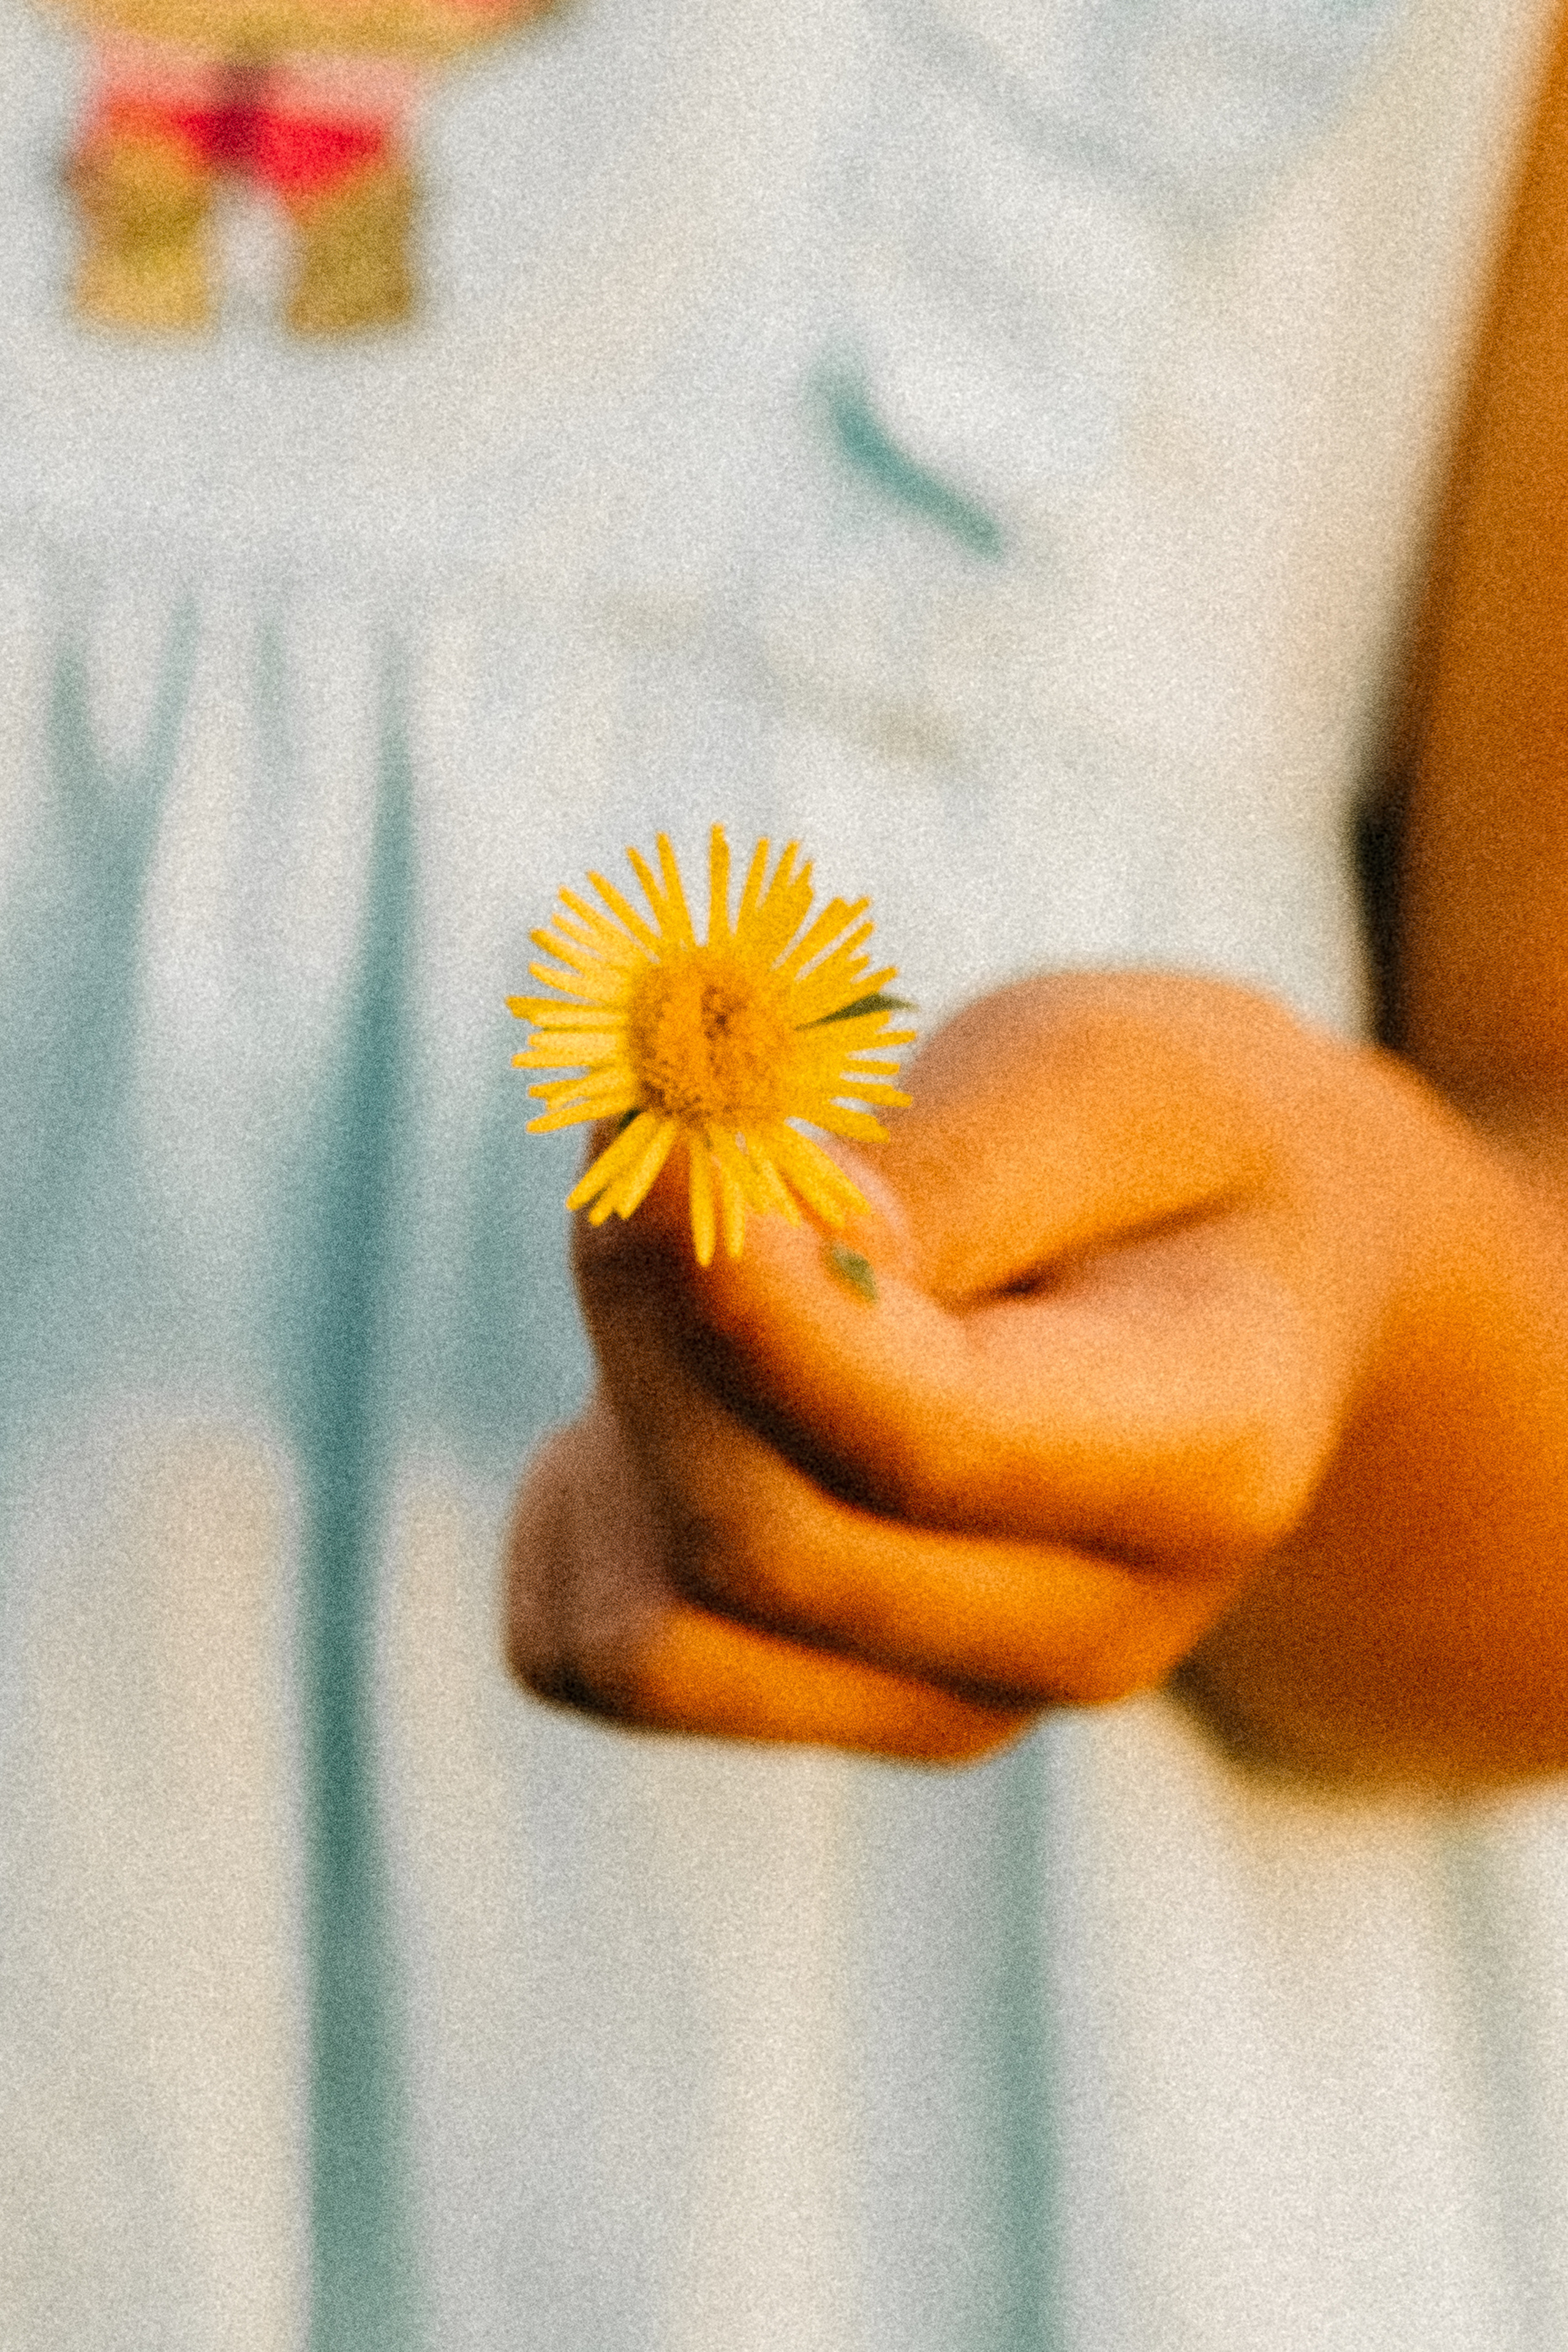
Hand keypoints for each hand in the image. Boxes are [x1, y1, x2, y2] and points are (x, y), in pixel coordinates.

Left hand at [506, 972, 1567, 1779]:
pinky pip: (596, 1653)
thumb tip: (725, 1240)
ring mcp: (963, 1695)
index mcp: (1203, 1454)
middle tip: (647, 1119)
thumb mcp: (1096, 1076)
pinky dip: (577, 1511)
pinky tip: (670, 1385)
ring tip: (690, 1263)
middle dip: (646, 1307)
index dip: (740, 1296)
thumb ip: (932, 1166)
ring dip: (611, 1413)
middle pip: (758, 1539)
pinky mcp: (838, 1708)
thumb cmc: (1160, 1151)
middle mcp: (1091, 1627)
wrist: (1233, 1292)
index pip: (921, 1439)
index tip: (651, 1124)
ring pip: (657, 1633)